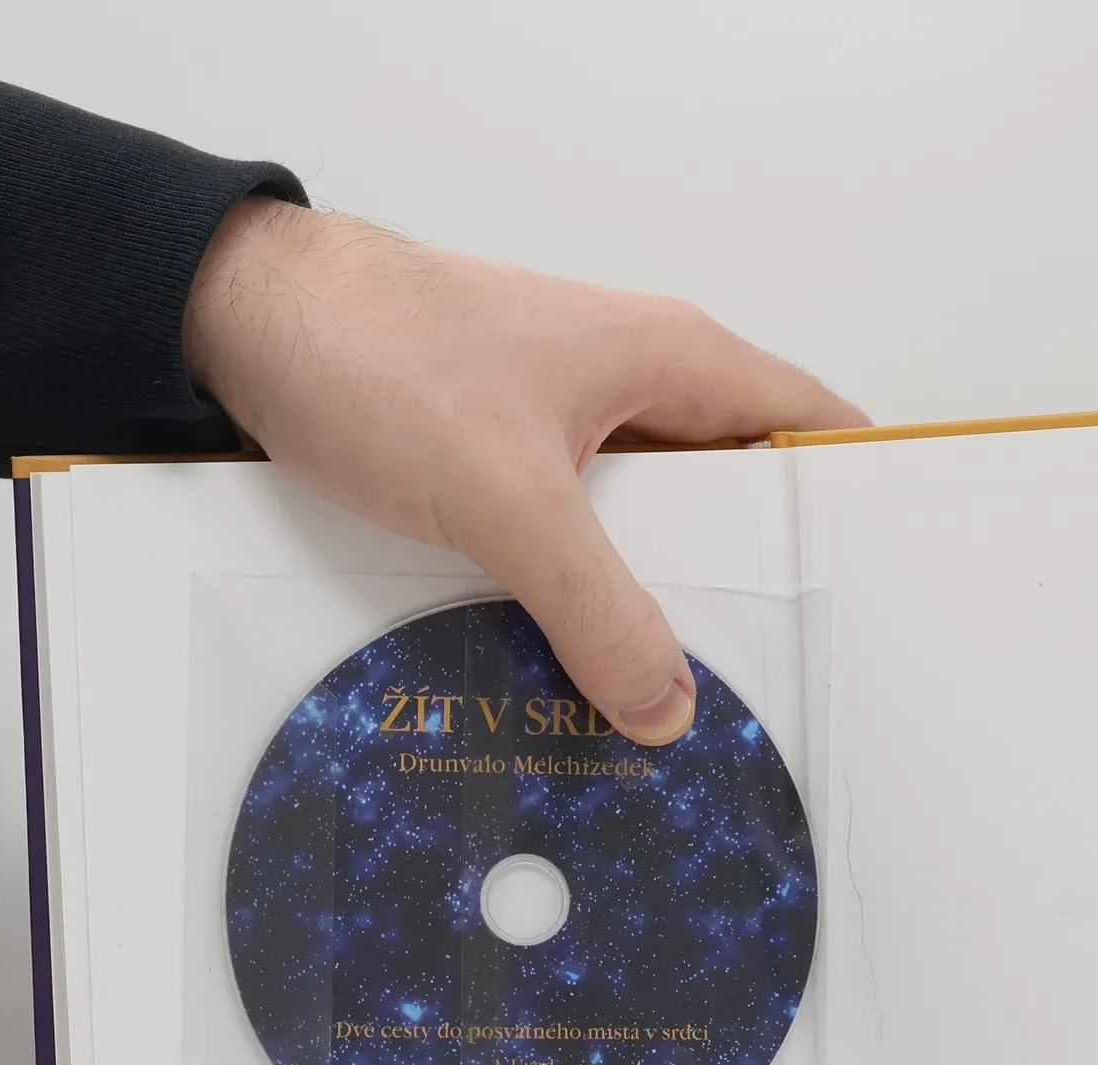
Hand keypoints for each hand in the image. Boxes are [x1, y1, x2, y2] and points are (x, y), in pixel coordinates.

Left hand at [182, 199, 867, 743]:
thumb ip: (596, 607)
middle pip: (735, 501)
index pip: (811, 428)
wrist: (232, 320)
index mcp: (673, 361)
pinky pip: (577, 548)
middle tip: (774, 689)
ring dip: (658, 608)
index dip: (848, 512)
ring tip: (682, 707)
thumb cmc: (376, 357)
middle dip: (752, 589)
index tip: (864, 607)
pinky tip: (581, 677)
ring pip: (650, 534)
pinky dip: (585, 605)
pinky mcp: (507, 467)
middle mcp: (634, 389)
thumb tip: (668, 710)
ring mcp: (568, 430)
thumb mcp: (507, 497)